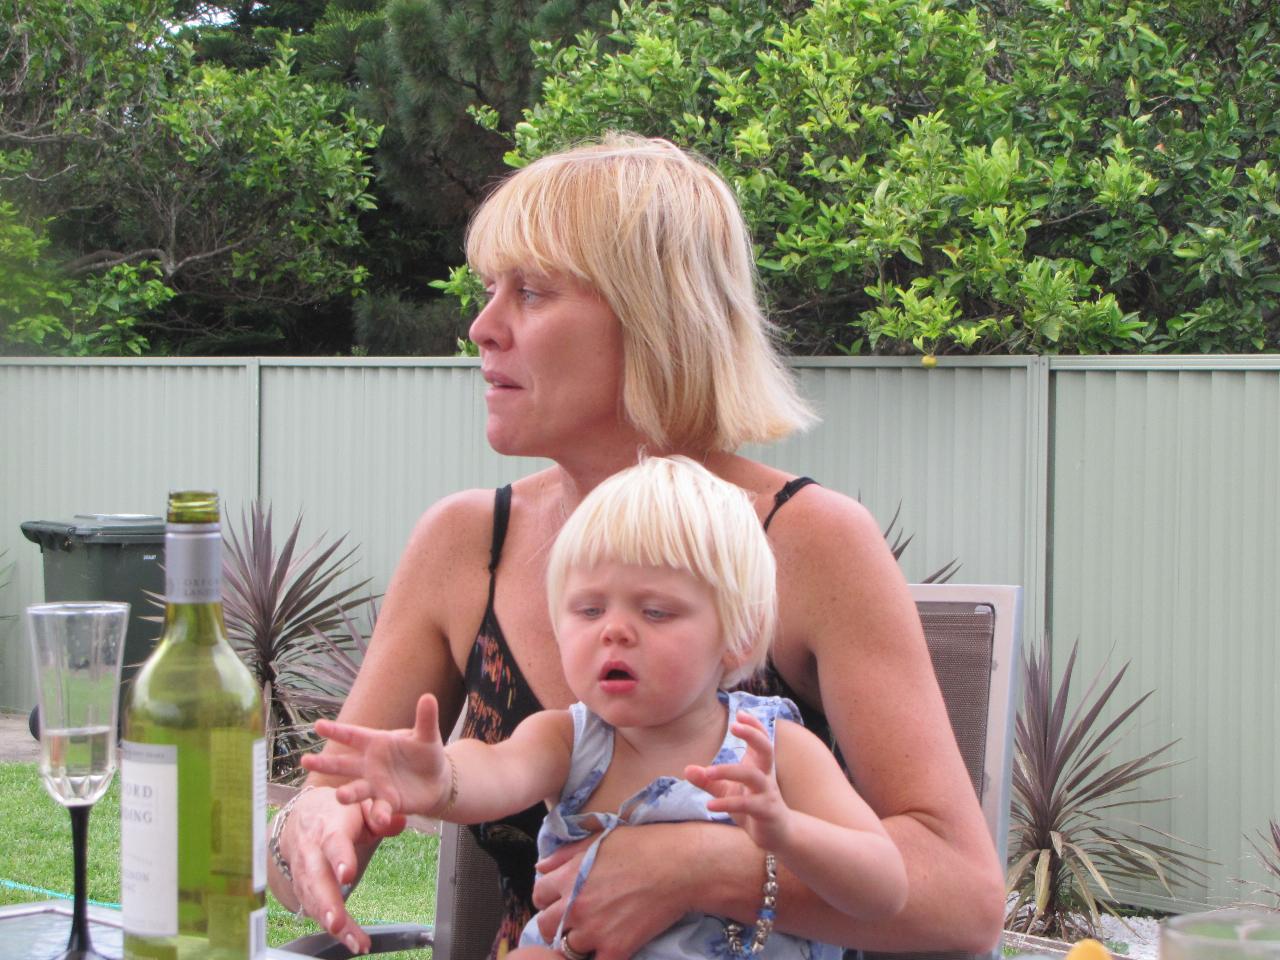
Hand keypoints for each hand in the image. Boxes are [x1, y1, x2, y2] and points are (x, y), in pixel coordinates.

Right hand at [274, 785, 405, 954]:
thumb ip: (380, 814)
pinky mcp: (302, 889)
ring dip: (332, 923)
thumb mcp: (360, 805)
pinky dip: (330, 927)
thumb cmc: (338, 813)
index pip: (333, 843)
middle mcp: (312, 852)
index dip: (340, 859)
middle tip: (338, 923)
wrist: (303, 817)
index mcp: (329, 827)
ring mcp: (303, 872)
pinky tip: (349, 940)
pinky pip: (313, 910)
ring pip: (313, 901)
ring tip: (355, 941)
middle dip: (327, 904)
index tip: (347, 875)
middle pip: (317, 879)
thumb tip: (399, 822)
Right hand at [302, 693, 452, 824]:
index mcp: (376, 743)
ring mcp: (376, 785)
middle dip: (325, 764)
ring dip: (348, 794)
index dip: (336, 731)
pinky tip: (381, 820)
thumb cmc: (425, 752)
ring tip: (339, 797)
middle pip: (344, 764)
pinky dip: (379, 814)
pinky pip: (380, 809)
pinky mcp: (388, 803)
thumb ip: (426, 718)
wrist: (437, 780)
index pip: (352, 735)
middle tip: (305, 761)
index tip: (317, 725)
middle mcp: (370, 765)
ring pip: (357, 789)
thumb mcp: (427, 735)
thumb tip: (429, 697)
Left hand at [532, 826, 691, 959]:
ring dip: (577, 942)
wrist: (681, 867)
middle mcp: (575, 906)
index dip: (548, 897)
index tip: (560, 899)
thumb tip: (540, 867)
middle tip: (575, 920)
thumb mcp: (600, 839)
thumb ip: (566, 855)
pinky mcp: (616, 949)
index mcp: (569, 877)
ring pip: (566, 948)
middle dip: (556, 923)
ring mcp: (594, 930)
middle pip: (545, 926)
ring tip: (594, 933)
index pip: (538, 895)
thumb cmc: (644, 846)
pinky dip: (600, 957)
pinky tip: (611, 947)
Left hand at [685, 711, 791, 850]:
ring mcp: (767, 793)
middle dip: (753, 735)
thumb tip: (686, 770)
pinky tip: (709, 806)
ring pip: (753, 776)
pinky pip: (747, 804)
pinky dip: (727, 803)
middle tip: (734, 727)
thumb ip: (708, 781)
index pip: (761, 739)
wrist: (776, 834)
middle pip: (766, 749)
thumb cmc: (752, 806)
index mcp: (759, 766)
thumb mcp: (727, 791)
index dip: (754, 725)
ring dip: (729, 771)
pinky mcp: (765, 812)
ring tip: (708, 772)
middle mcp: (766, 776)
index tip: (739, 713)